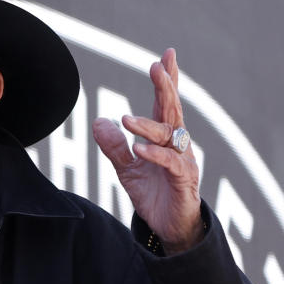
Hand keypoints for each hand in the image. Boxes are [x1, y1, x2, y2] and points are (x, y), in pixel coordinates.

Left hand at [92, 48, 203, 253]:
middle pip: (172, 111)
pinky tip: (140, 149)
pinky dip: (156, 156)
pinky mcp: (184, 181)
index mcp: (165, 138)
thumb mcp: (127, 169)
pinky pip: (171, 164)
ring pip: (169, 136)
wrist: (168, 227)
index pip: (166, 104)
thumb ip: (114, 146)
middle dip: (166, 88)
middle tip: (157, 67)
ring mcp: (183, 161)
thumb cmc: (153, 194)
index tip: (166, 56)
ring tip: (126, 120)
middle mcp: (178, 145)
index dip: (167, 80)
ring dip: (148, 126)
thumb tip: (99, 121)